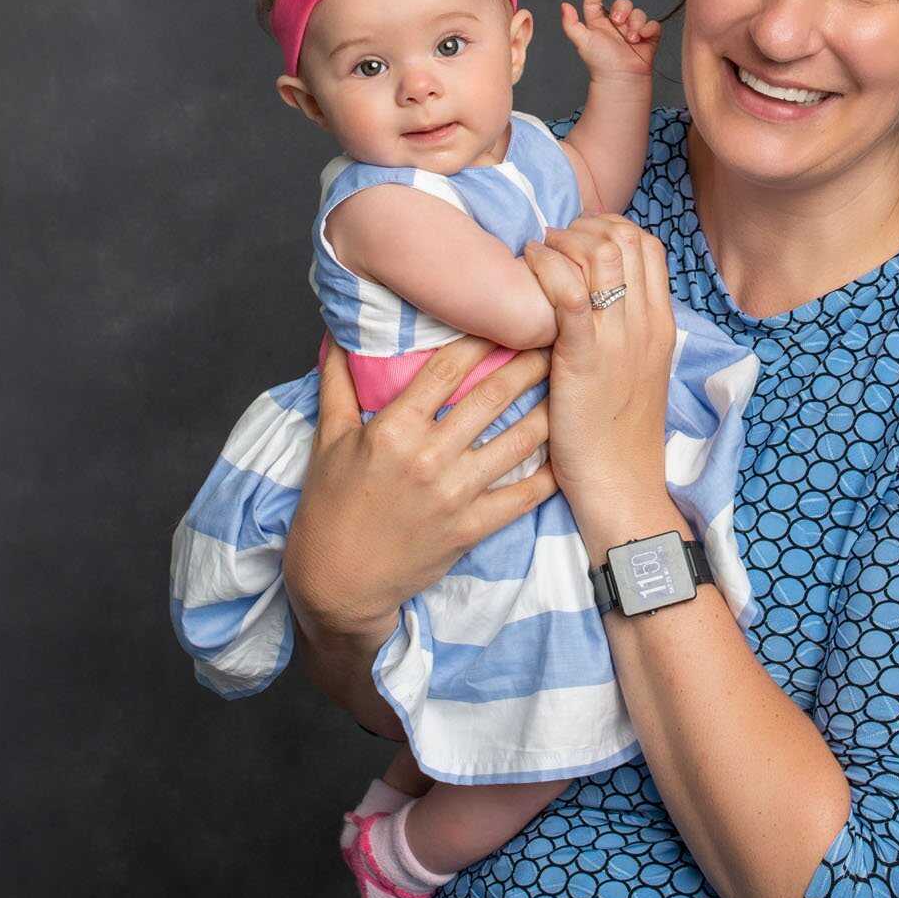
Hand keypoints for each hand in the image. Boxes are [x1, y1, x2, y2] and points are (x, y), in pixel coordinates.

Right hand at [282, 336, 557, 636]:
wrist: (337, 582)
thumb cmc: (328, 508)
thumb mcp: (327, 440)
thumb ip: (337, 384)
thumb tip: (336, 334)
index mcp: (393, 429)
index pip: (446, 369)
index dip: (481, 337)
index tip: (506, 315)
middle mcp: (429, 457)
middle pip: (492, 397)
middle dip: (528, 364)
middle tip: (555, 338)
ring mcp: (454, 495)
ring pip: (517, 442)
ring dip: (548, 411)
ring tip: (571, 387)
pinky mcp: (471, 529)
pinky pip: (522, 497)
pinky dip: (550, 476)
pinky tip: (569, 454)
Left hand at [521, 215, 676, 521]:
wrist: (621, 486)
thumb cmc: (617, 435)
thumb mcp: (634, 373)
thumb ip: (622, 332)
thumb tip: (592, 296)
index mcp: (661, 325)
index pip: (647, 245)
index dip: (609, 228)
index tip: (575, 242)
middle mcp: (647, 324)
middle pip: (626, 238)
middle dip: (582, 227)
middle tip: (551, 246)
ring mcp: (620, 339)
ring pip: (602, 254)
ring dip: (562, 242)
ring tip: (536, 257)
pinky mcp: (585, 358)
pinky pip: (571, 292)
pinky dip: (547, 268)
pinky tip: (528, 269)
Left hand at [559, 0, 660, 82]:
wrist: (620, 79)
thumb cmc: (599, 62)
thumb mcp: (581, 41)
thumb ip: (571, 24)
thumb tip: (564, 5)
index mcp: (598, 22)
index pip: (596, 0)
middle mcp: (615, 23)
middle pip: (622, 3)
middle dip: (621, 9)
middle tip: (618, 21)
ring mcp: (632, 29)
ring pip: (638, 12)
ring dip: (635, 23)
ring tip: (631, 39)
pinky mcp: (647, 37)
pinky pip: (653, 24)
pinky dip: (649, 28)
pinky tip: (643, 37)